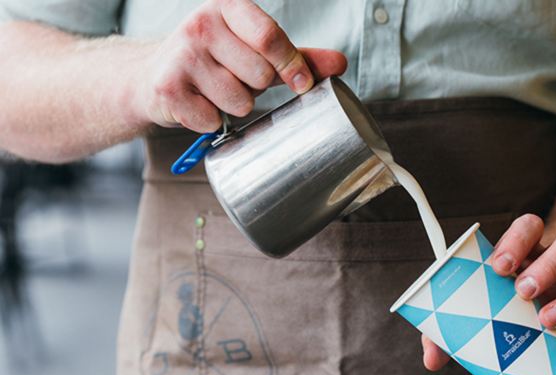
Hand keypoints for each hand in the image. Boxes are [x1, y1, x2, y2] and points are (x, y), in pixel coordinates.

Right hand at [131, 0, 346, 132]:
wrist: (154, 75)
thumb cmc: (215, 61)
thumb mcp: (256, 50)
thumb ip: (297, 56)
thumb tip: (340, 63)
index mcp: (229, 8)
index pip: (269, 36)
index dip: (291, 65)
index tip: (302, 83)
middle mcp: (201, 25)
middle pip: (259, 75)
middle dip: (255, 88)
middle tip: (236, 79)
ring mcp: (181, 56)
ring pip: (239, 102)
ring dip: (234, 106)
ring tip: (214, 91)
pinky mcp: (167, 88)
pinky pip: (213, 120)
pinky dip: (211, 121)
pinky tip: (197, 103)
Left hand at [422, 214, 555, 374]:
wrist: (524, 324)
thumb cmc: (489, 309)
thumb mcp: (468, 311)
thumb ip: (446, 330)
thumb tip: (431, 358)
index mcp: (524, 252)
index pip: (530, 226)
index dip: (518, 239)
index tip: (499, 265)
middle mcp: (553, 266)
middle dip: (547, 267)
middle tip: (522, 291)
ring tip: (546, 320)